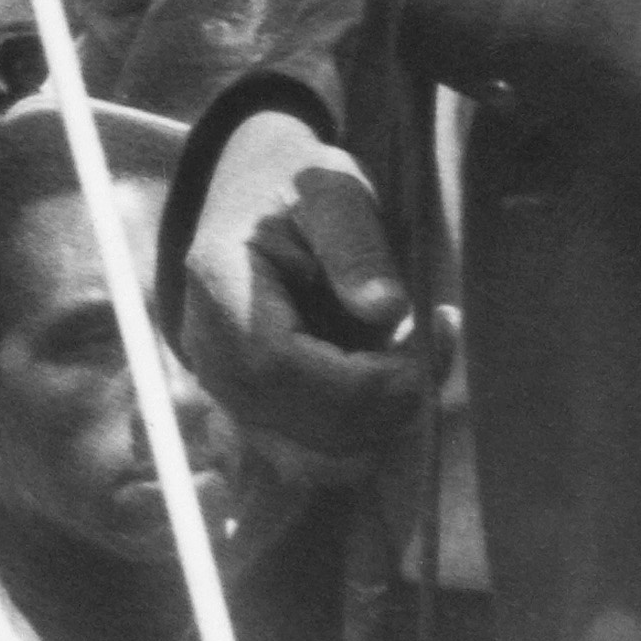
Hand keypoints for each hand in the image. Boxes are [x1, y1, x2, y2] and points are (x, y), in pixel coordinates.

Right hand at [174, 116, 435, 479]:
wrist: (255, 192)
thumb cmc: (296, 185)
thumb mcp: (333, 192)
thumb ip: (357, 246)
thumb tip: (388, 311)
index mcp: (221, 290)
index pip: (283, 369)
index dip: (360, 383)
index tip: (418, 356)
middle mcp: (210, 352)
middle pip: (298, 425)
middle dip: (380, 407)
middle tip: (430, 351)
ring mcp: (224, 388)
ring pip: (307, 454)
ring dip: (375, 427)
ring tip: (411, 363)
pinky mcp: (249, 409)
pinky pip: (308, 450)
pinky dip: (361, 431)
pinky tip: (389, 380)